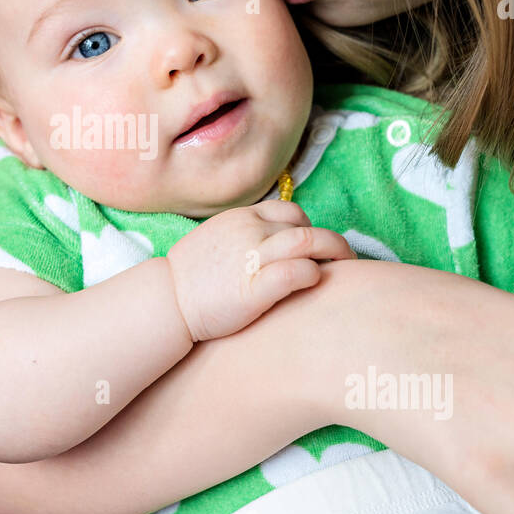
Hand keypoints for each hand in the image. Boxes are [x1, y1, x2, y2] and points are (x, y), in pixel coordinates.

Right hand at [166, 200, 354, 342]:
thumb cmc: (190, 279)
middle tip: (347, 260)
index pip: (290, 211)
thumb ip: (242, 235)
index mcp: (240, 218)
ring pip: (308, 242)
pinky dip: (313, 274)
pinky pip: (297, 272)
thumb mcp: (214, 240)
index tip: (315, 247)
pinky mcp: (255, 287)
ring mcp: (252, 257)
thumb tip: (268, 242)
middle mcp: (249, 231)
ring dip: (335, 254)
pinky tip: (315, 284)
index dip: (310, 227)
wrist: (166, 302)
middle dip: (333, 242)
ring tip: (346, 271)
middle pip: (305, 226)